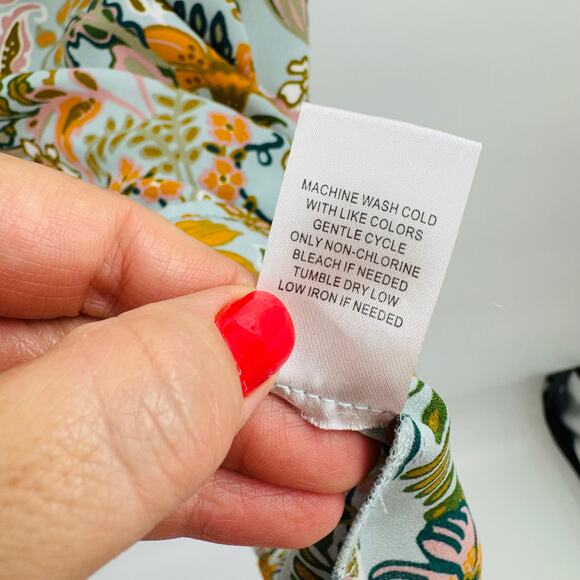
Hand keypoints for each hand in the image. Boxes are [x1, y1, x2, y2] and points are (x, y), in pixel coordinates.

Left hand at [0, 155, 377, 578]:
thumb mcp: (5, 480)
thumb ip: (112, 412)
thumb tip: (253, 338)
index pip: (100, 232)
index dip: (213, 286)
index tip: (303, 345)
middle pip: (127, 321)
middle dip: (239, 385)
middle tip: (338, 425)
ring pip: (123, 402)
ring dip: (229, 447)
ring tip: (321, 479)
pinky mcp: (11, 464)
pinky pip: (95, 463)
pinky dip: (177, 489)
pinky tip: (258, 505)